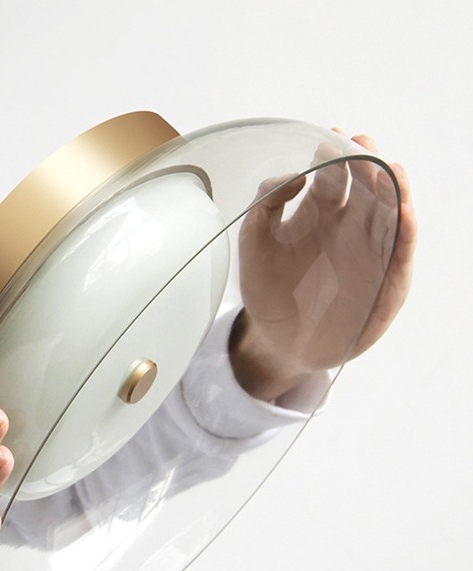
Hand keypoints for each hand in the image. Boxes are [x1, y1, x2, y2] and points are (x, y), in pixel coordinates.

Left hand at [231, 134, 415, 400]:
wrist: (278, 340)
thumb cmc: (267, 289)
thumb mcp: (255, 242)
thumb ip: (266, 204)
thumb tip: (295, 176)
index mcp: (319, 212)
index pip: (334, 174)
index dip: (334, 155)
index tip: (330, 140)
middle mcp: (349, 226)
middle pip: (368, 185)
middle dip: (367, 162)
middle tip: (362, 143)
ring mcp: (370, 252)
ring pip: (391, 212)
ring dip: (394, 189)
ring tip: (390, 169)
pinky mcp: (385, 281)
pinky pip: (400, 252)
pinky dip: (405, 232)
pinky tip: (404, 211)